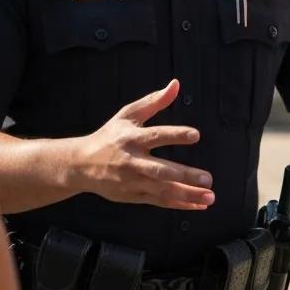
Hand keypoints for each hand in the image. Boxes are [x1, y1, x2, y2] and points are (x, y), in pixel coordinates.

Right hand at [75, 79, 215, 210]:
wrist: (80, 165)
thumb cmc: (109, 137)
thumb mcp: (128, 115)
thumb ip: (154, 101)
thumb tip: (176, 84)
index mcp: (131, 138)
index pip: (156, 136)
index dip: (175, 135)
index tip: (196, 135)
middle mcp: (132, 162)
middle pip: (161, 170)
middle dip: (185, 176)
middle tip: (208, 178)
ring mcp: (133, 182)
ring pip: (162, 191)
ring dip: (187, 195)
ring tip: (209, 196)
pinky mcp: (133, 196)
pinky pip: (159, 202)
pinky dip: (178, 204)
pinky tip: (197, 205)